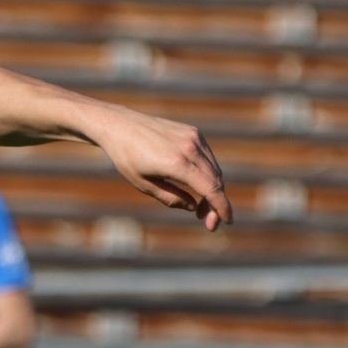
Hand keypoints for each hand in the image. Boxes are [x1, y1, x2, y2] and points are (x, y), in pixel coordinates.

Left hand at [91, 108, 232, 231]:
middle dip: (215, 203)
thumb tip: (193, 207)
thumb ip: (171, 198)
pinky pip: (208, 157)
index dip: (222, 207)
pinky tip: (196, 185)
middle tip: (207, 222)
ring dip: (212, 190)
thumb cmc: (127, 157)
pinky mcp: (193, 132)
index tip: (227, 221)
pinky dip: (208, 174)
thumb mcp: (144, 185)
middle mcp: (190, 148)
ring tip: (199, 207)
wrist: (120, 125)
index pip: (211, 189)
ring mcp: (193, 137)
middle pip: (216, 181)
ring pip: (214, 170)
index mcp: (177, 164)